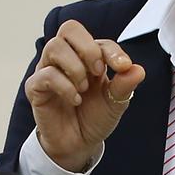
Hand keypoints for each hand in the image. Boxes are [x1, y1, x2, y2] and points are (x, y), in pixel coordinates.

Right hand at [25, 21, 146, 174]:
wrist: (78, 145)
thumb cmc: (94, 118)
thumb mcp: (115, 103)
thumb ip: (125, 85)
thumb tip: (138, 69)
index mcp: (88, 58)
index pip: (97, 41)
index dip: (112, 51)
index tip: (123, 67)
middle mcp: (66, 59)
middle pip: (69, 29)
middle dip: (88, 48)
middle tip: (98, 71)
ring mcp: (48, 70)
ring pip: (54, 47)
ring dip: (75, 67)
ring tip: (84, 88)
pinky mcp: (36, 88)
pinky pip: (46, 75)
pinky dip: (64, 86)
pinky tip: (75, 100)